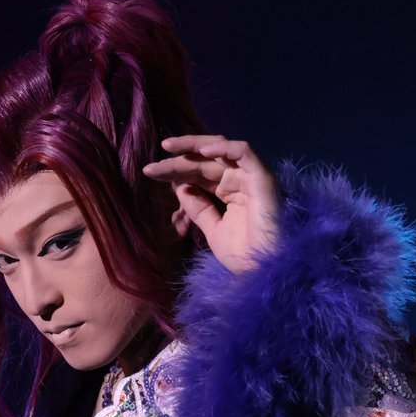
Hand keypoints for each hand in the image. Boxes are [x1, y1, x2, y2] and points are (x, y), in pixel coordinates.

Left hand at [143, 135, 280, 273]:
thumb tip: (179, 187)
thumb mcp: (212, 228)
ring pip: (220, 149)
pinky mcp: (262, 177)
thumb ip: (197, 207)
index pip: (198, 173)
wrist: (264, 270)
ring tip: (168, 148)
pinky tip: (202, 151)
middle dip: (176, 161)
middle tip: (151, 167)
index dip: (174, 171)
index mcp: (228, 191)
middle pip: (204, 161)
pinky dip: (224, 148)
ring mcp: (250, 177)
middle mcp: (239, 180)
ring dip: (194, 146)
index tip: (151, 173)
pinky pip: (244, 152)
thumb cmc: (243, 254)